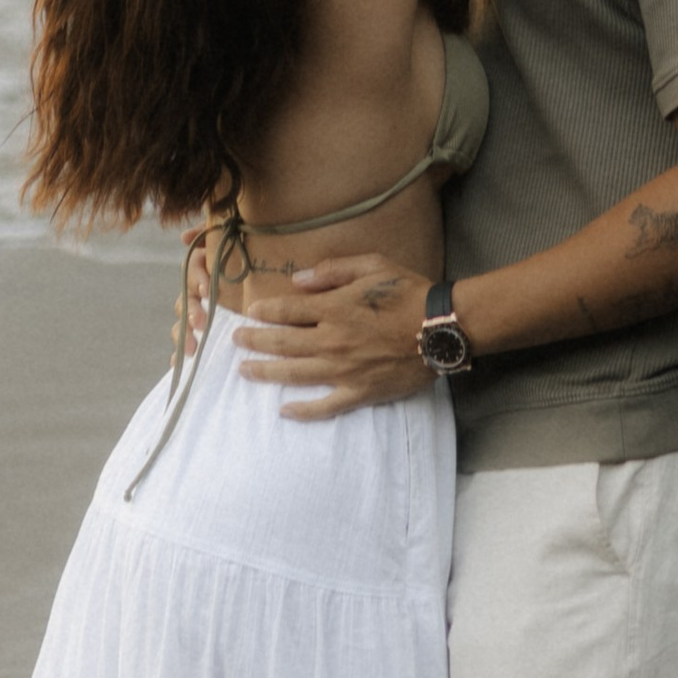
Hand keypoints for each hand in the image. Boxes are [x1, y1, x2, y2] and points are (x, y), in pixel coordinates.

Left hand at [234, 254, 437, 417]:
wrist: (442, 329)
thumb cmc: (410, 292)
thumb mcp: (373, 266)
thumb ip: (334, 270)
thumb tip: (299, 280)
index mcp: (334, 309)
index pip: (287, 311)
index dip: (264, 312)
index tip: (250, 313)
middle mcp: (332, 341)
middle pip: (282, 343)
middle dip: (255, 342)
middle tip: (236, 341)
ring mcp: (343, 371)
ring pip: (294, 374)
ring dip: (266, 373)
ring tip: (245, 371)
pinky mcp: (359, 392)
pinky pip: (325, 406)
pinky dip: (303, 411)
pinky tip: (284, 411)